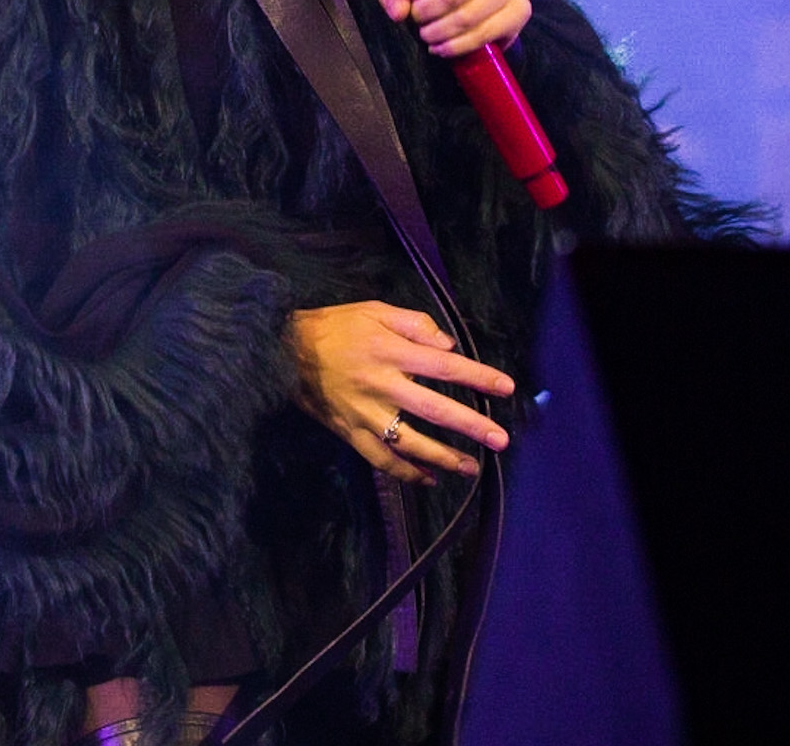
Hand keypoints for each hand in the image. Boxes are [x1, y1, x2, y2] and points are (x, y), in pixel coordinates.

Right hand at [286, 301, 512, 484]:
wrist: (284, 351)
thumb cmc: (335, 326)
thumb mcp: (374, 310)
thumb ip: (414, 323)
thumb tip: (448, 345)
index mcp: (390, 350)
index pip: (444, 365)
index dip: (477, 377)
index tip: (506, 387)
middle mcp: (382, 384)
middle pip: (435, 408)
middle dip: (471, 425)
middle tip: (500, 440)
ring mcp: (366, 413)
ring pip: (410, 442)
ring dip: (444, 457)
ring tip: (472, 467)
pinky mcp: (351, 433)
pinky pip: (382, 460)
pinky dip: (406, 473)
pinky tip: (429, 480)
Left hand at [377, 0, 530, 56]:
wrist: (470, 11)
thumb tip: (399, 12)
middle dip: (429, 13)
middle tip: (417, 24)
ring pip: (471, 14)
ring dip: (443, 31)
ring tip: (428, 38)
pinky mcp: (521, 8)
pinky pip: (489, 31)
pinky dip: (461, 44)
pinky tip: (444, 48)